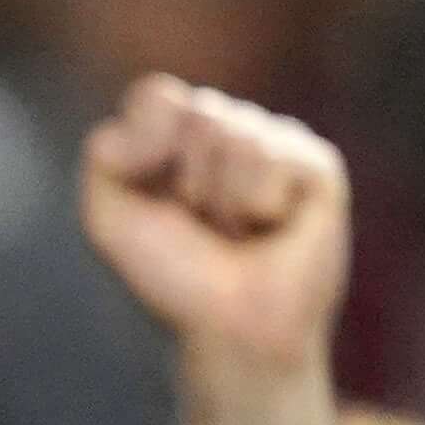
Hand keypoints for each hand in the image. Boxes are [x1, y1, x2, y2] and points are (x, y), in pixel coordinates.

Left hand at [77, 77, 347, 380]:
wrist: (232, 328)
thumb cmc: (175, 275)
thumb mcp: (108, 216)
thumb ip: (106, 151)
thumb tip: (172, 104)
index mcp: (178, 133)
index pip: (156, 96)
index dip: (147, 150)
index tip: (156, 202)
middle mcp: (229, 128)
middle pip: (199, 112)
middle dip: (190, 181)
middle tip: (206, 225)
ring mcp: (277, 142)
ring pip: (237, 135)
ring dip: (225, 200)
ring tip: (239, 231)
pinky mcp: (318, 165)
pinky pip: (276, 158)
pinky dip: (261, 204)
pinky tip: (273, 227)